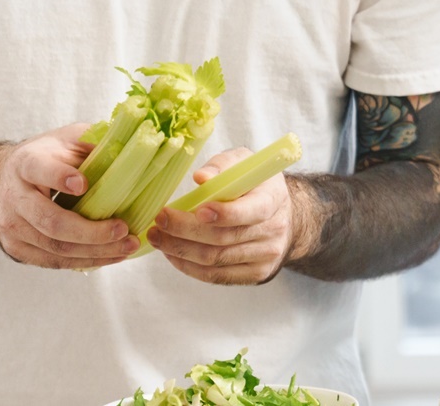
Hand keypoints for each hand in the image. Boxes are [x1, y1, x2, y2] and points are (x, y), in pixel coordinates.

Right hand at [0, 123, 139, 268]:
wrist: (0, 181)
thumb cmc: (43, 158)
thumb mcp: (64, 139)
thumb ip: (91, 140)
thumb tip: (132, 146)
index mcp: (25, 164)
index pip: (39, 170)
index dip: (60, 177)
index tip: (84, 185)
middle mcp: (14, 197)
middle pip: (51, 221)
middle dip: (91, 231)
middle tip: (123, 229)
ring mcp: (13, 227)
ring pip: (56, 247)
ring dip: (96, 251)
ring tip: (127, 247)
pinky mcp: (17, 249)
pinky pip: (54, 261)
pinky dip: (86, 261)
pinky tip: (110, 256)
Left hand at [146, 146, 294, 284]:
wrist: (281, 214)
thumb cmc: (254, 184)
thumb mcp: (242, 163)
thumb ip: (222, 166)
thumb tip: (201, 178)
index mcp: (273, 199)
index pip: (250, 211)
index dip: (223, 214)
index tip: (196, 210)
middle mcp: (273, 231)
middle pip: (224, 238)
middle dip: (186, 231)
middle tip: (160, 221)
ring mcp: (265, 256)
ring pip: (216, 260)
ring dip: (180, 250)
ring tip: (158, 238)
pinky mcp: (255, 274)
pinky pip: (216, 276)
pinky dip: (189, 267)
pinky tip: (172, 254)